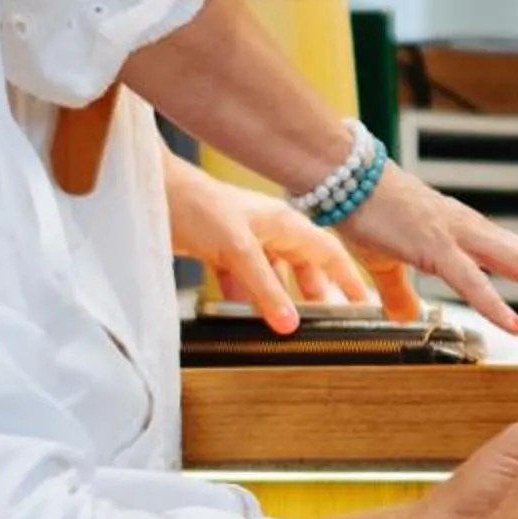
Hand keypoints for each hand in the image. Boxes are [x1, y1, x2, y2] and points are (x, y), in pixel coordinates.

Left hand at [162, 159, 376, 333]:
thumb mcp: (238, 249)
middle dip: (318, 293)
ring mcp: (245, 241)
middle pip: (305, 266)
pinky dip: (247, 298)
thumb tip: (290, 323)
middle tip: (330, 321)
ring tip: (292, 323)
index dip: (349, 278)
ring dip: (282, 298)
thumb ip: (265, 287)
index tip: (365, 304)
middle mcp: (269, 230)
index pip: (328, 252)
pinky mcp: (221, 251)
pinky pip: (244, 280)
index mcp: (284, 222)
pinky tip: (246, 315)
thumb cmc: (198, 204)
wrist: (151, 194)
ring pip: (274, 275)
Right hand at [341, 161, 517, 334]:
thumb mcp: (390, 261)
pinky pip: (471, 281)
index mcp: (472, 235)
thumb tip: (406, 315)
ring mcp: (459, 237)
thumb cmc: (366, 212)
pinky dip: (498, 305)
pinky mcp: (433, 247)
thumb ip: (403, 292)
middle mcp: (477, 233)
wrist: (342, 176)